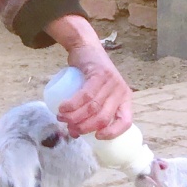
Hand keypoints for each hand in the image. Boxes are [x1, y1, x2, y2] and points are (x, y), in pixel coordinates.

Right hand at [44, 15, 132, 139]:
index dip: (113, 133)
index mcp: (125, 100)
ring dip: (75, 117)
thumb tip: (75, 134)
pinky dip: (72, 104)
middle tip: (70, 128)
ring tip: (62, 118)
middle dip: (85, 127)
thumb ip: (90, 112)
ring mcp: (112, 82)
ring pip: (93, 107)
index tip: (96, 137)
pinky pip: (85, 95)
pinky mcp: (99, 74)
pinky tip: (63, 108)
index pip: (125, 121)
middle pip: (103, 117)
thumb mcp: (98, 94)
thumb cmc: (90, 76)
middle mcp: (121, 91)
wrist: (86, 48)